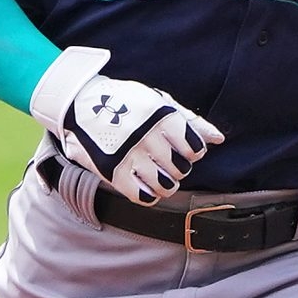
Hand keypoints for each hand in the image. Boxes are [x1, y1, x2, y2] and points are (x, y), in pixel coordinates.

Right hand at [43, 56, 223, 207]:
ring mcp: (129, 155)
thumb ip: (190, 121)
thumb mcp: (159, 102)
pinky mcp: (112, 171)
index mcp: (162, 116)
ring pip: (166, 186)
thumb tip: (218, 139)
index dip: (191, 152)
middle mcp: (148, 136)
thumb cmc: (126, 101)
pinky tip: (145, 184)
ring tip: (157, 174)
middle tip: (165, 160)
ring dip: (166, 184)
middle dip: (178, 167)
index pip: (195, 149)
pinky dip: (149, 195)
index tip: (181, 148)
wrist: (79, 102)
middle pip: (182, 169)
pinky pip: (142, 196)